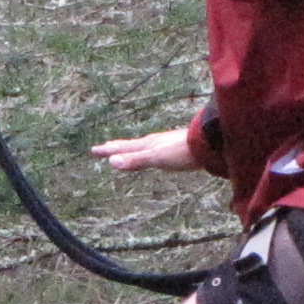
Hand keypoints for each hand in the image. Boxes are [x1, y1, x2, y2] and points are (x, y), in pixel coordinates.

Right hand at [92, 125, 206, 172]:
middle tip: (105, 147)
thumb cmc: (182, 151)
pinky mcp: (177, 149)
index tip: (94, 150)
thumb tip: (112, 162)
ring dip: (133, 148)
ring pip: (144, 146)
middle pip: (132, 145)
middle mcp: (155, 142)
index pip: (124, 148)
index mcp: (148, 144)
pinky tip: (157, 153)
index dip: (109, 150)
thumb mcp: (156, 158)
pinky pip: (157, 150)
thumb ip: (136, 160)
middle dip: (118, 147)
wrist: (209, 144)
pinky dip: (149, 151)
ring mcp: (167, 144)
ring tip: (128, 149)